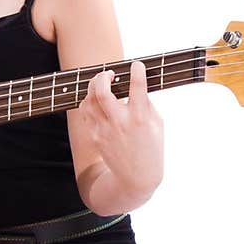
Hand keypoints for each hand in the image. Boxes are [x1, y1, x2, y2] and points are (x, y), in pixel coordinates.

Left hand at [78, 60, 163, 203]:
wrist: (136, 178)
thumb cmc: (151, 149)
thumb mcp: (157, 125)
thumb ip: (146, 104)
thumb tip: (136, 85)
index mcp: (139, 119)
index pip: (137, 87)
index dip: (137, 70)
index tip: (137, 65)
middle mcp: (120, 123)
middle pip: (102, 91)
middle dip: (103, 76)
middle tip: (109, 73)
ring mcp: (104, 130)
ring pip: (88, 100)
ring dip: (94, 87)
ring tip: (102, 85)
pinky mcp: (95, 136)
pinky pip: (86, 113)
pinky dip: (90, 102)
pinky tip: (98, 101)